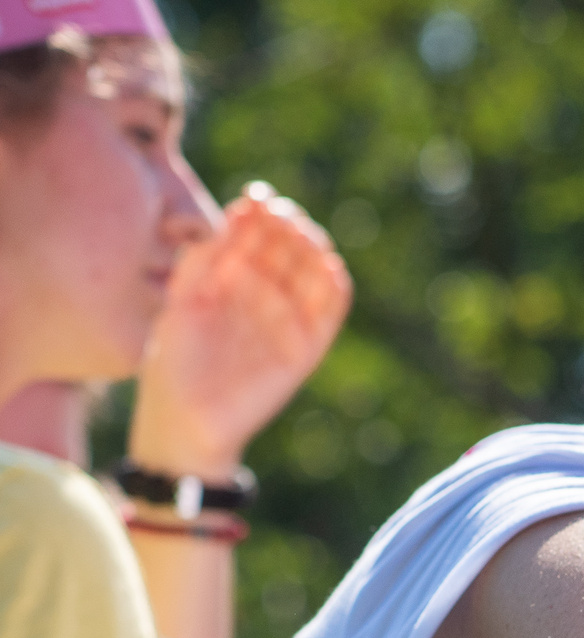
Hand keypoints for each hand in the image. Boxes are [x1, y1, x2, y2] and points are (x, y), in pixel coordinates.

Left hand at [129, 183, 351, 476]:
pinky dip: (333, 288)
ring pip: (314, 275)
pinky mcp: (306, 350)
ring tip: (300, 230)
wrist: (183, 418)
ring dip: (313, 250)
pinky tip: (327, 264)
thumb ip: (203, 262)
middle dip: (289, 228)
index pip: (258, 239)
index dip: (261, 216)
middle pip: (289, 251)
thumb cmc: (173, 363)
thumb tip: (237, 217)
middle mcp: (265, 299)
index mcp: (234, 283)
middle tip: (280, 212)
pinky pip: (330, 312)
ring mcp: (287, 324)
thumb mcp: (181, 301)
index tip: (257, 197)